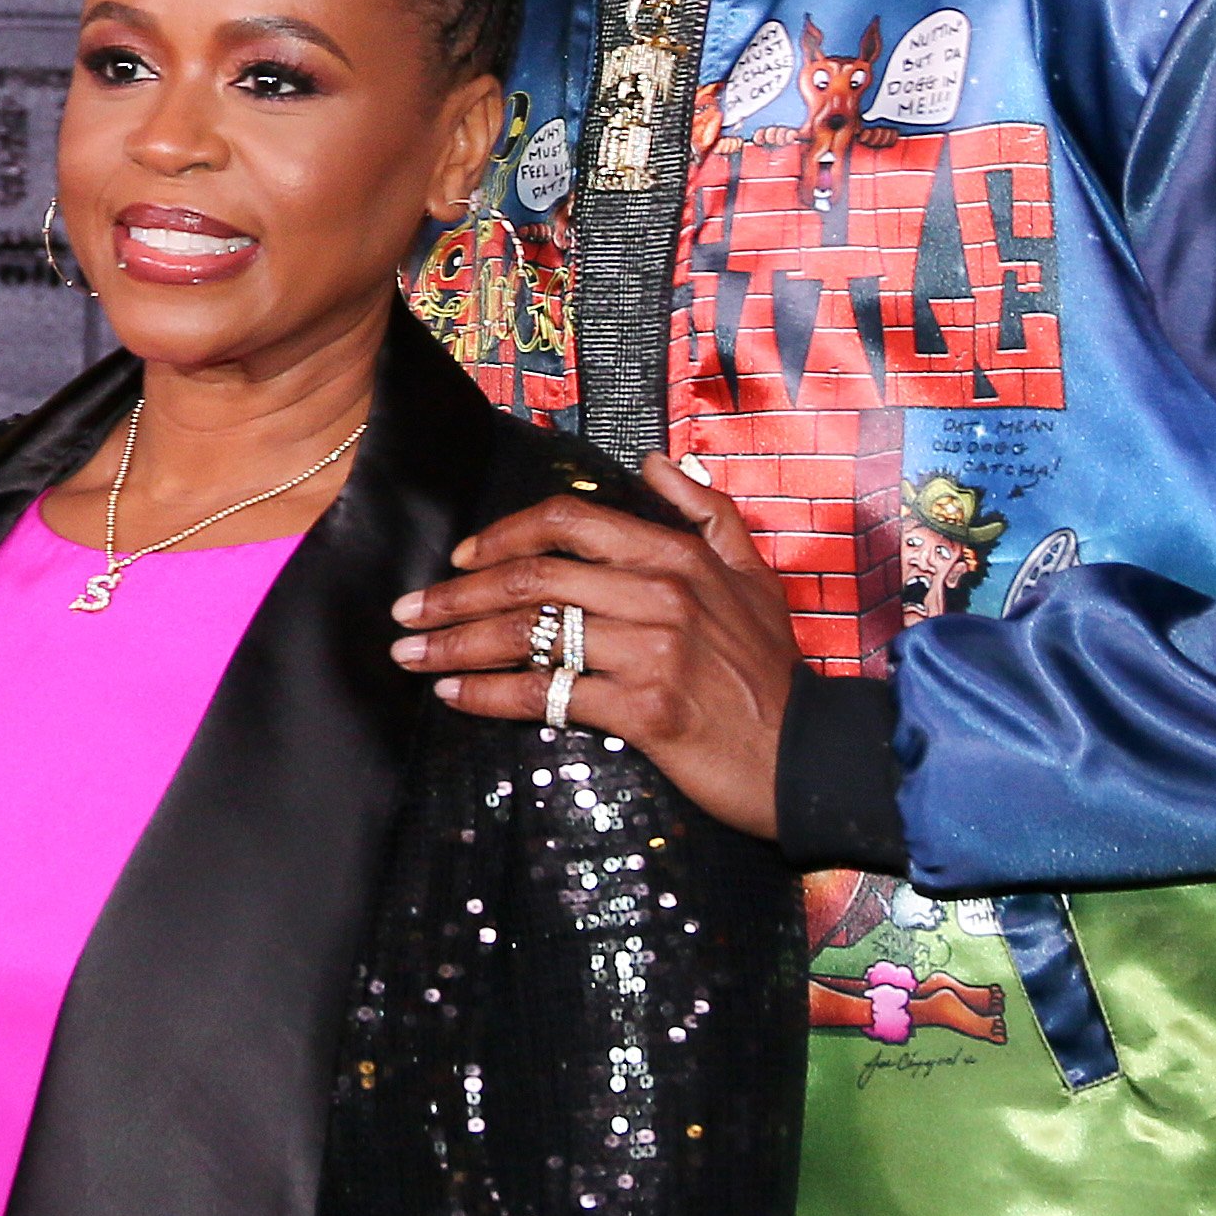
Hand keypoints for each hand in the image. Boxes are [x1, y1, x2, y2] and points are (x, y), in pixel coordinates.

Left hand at [390, 455, 800, 839]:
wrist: (807, 755)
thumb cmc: (771, 671)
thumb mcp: (753, 574)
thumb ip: (706, 511)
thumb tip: (658, 460)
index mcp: (676, 554)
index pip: (567, 521)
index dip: (502, 535)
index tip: (461, 557)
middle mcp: (660, 592)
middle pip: (531, 578)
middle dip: (455, 594)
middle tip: (408, 613)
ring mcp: (651, 650)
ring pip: (529, 634)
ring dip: (457, 644)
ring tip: (412, 657)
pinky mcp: (643, 709)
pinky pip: (545, 694)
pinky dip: (490, 695)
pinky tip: (457, 698)